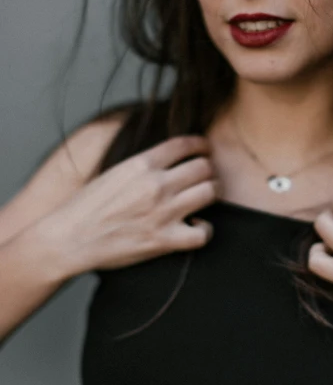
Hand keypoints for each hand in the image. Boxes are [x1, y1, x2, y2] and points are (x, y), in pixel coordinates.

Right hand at [40, 135, 220, 273]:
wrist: (68, 238)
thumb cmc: (87, 207)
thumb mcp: (114, 172)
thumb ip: (142, 165)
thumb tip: (166, 160)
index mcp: (141, 164)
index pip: (185, 144)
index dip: (201, 145)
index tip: (204, 149)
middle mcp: (156, 185)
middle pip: (204, 167)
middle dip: (208, 170)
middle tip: (207, 176)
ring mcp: (162, 212)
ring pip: (209, 192)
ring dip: (211, 193)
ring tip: (205, 198)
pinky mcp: (163, 240)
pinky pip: (203, 233)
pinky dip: (205, 229)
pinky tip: (196, 226)